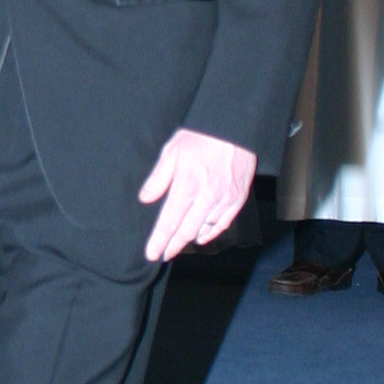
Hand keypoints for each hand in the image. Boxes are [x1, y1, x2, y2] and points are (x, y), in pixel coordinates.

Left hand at [137, 128, 256, 262]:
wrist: (233, 128)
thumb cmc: (200, 137)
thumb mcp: (171, 152)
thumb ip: (158, 178)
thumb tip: (145, 198)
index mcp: (187, 187)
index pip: (169, 222)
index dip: (159, 240)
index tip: (151, 254)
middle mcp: (206, 198)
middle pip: (186, 231)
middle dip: (173, 246)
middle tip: (163, 255)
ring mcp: (224, 199)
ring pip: (205, 229)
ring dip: (190, 239)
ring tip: (178, 244)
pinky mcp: (237, 198)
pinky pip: (223, 223)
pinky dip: (212, 233)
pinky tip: (202, 236)